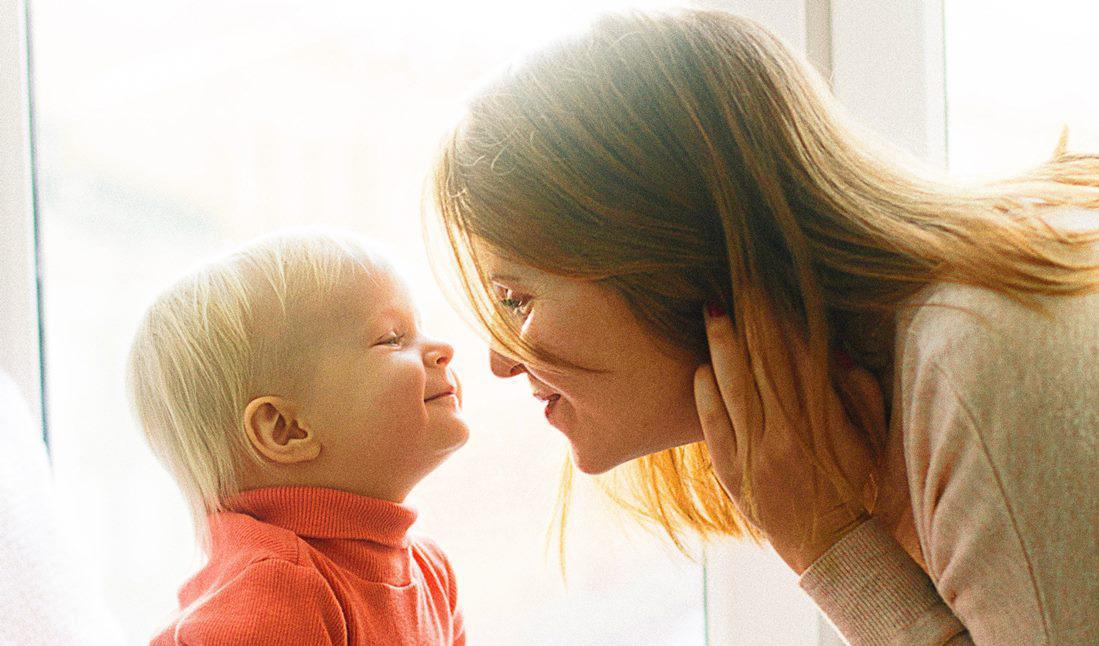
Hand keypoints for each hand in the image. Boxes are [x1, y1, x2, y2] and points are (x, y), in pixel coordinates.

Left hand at [693, 299, 884, 574]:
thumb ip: (860, 395)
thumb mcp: (871, 441)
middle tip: (736, 279)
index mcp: (823, 422)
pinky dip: (706, 396)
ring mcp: (756, 453)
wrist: (832, 551)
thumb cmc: (857, 490)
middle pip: (763, 362)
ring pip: (735, 387)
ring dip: (723, 345)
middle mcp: (786, 433)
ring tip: (712, 310)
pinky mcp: (732, 472)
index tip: (771, 286)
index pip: (799, 356)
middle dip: (750, 318)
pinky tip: (701, 367)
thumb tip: (836, 350)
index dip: (783, 318)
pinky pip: (714, 427)